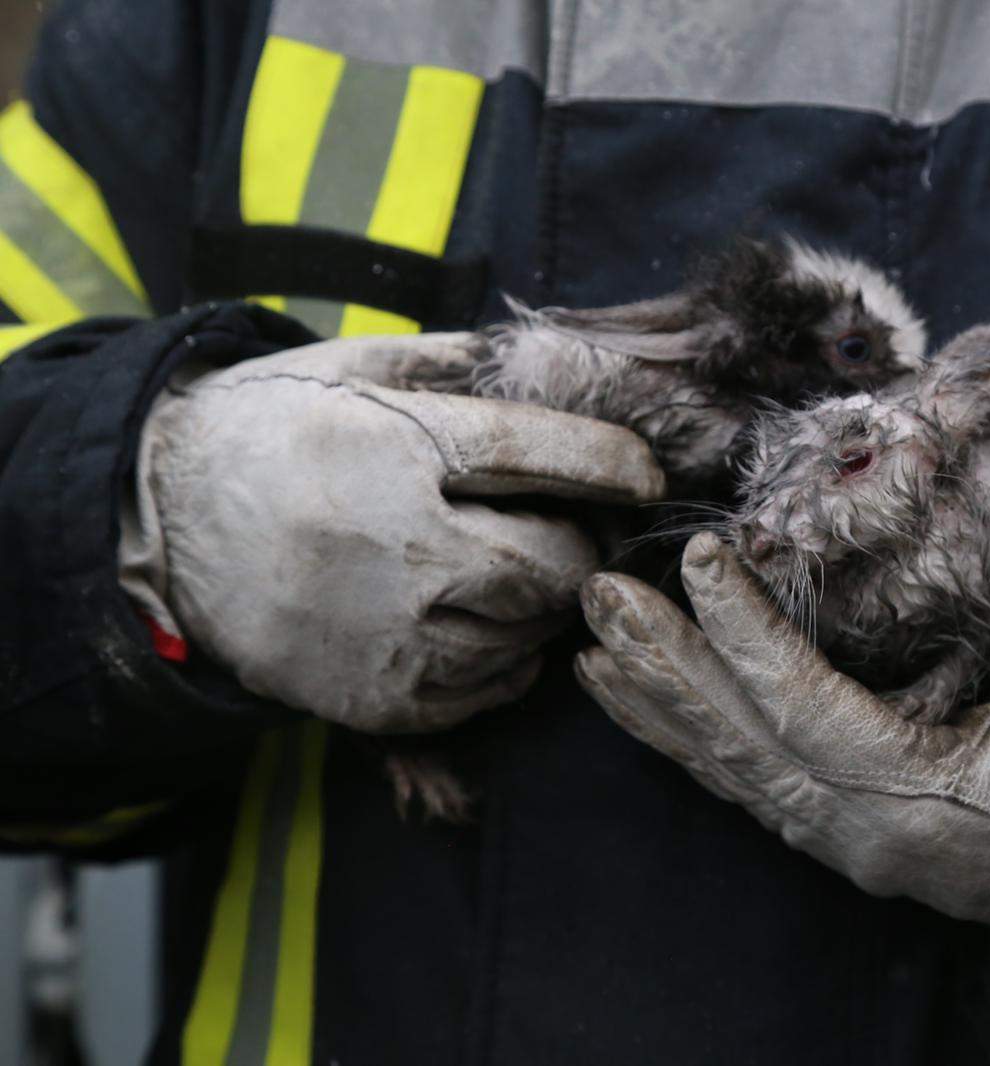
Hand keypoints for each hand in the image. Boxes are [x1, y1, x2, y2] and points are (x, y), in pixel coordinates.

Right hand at [122, 332, 663, 732]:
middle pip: (551, 561)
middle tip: (572, 530)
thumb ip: (456, 363)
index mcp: (394, 446)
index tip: (643, 473)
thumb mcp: (351, 369)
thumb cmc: (268, 432)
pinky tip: (481, 624)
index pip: (545, 453)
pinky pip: (484, 692)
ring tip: (515, 573)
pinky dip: (505, 662)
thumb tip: (558, 360)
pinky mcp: (372, 696)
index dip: (615, 464)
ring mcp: (383, 631)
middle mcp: (395, 543)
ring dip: (542, 604)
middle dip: (581, 546)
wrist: (156, 524)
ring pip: (526, 631)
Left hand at [575, 515, 989, 975]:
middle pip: (737, 740)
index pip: (800, 705)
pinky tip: (651, 707)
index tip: (699, 559)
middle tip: (601, 596)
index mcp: (910, 798)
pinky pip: (744, 786)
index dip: (744, 630)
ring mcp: (840, 840)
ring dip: (659, 705)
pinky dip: (690, 742)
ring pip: (728, 769)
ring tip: (596, 649)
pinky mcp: (838, 835)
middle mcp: (855, 829)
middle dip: (663, 664)